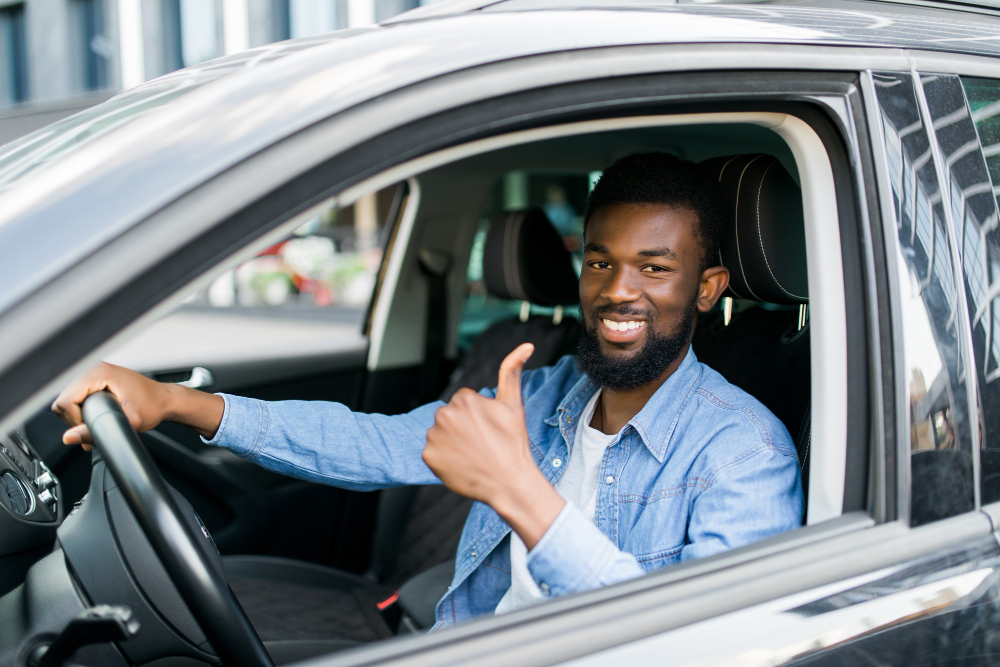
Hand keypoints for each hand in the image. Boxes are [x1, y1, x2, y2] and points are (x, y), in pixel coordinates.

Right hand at [52, 362, 224, 448]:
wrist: (165, 400)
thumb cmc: (153, 406)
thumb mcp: (128, 422)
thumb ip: (96, 431)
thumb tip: (69, 437)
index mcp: (99, 373)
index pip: (65, 400)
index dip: (74, 420)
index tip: (92, 428)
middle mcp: (94, 368)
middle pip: (64, 400)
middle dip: (75, 420)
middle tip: (94, 430)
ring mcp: (95, 372)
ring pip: (69, 399)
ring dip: (78, 416)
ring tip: (97, 424)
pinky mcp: (97, 379)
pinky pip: (77, 397)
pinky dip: (82, 411)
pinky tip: (96, 418)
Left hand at [423, 343, 564, 547]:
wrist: (510, 483)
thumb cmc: (513, 443)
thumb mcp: (513, 405)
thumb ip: (512, 371)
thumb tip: (526, 345)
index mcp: (464, 399)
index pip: (463, 404)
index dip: (477, 417)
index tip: (489, 430)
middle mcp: (445, 414)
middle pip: (449, 417)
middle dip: (462, 428)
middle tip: (481, 444)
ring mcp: (435, 436)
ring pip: (440, 433)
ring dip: (451, 442)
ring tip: (472, 454)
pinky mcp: (428, 456)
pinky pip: (432, 452)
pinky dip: (443, 458)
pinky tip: (460, 464)